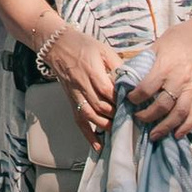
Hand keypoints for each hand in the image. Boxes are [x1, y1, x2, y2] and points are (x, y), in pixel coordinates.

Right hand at [40, 19, 121, 143]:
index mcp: (92, 71)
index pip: (107, 91)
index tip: (133, 104)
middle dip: (116, 115)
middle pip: (100, 106)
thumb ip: (118, 65)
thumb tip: (133, 80)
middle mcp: (82, 85)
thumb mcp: (104, 49)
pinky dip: (88, 135)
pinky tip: (98, 146)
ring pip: (91, 116)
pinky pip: (79, 121)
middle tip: (131, 119)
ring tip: (119, 130)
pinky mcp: (71, 101)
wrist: (57, 45)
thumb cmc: (83, 45)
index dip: (120, 100)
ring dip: (106, 126)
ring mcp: (75, 95)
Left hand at [128, 17, 191, 142]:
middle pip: (162, 105)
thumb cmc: (178, 38)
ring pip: (178, 113)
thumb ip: (145, 61)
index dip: (135, 97)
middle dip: (147, 116)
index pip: (147, 88)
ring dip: (166, 127)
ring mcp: (190, 88)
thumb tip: (128, 74)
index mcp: (164, 67)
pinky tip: (177, 135)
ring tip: (154, 135)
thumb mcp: (157, 45)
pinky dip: (186, 127)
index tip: (128, 100)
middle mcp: (178, 80)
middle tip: (137, 119)